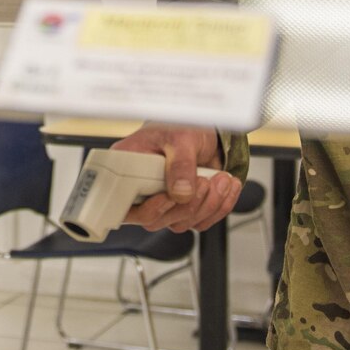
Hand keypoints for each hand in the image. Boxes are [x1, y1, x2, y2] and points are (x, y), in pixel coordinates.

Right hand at [112, 123, 244, 233]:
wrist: (205, 132)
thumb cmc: (182, 127)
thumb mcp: (181, 138)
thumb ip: (180, 165)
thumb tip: (181, 193)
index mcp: (128, 167)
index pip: (124, 204)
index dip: (147, 208)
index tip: (169, 197)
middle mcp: (142, 189)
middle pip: (155, 219)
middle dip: (186, 205)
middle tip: (205, 181)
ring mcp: (162, 202)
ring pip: (179, 223)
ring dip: (207, 204)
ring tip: (221, 179)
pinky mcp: (183, 208)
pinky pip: (200, 221)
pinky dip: (218, 207)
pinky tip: (226, 187)